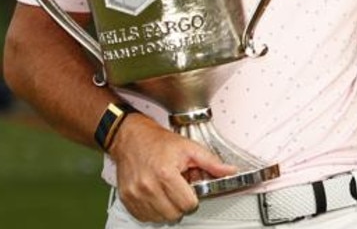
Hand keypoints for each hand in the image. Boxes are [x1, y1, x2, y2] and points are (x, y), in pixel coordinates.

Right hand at [109, 114, 236, 221]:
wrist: (131, 137)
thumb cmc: (158, 142)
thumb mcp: (189, 148)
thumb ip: (211, 162)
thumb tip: (230, 171)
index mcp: (165, 173)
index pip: (187, 204)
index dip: (193, 199)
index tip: (190, 191)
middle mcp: (148, 186)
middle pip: (173, 214)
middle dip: (180, 205)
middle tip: (178, 191)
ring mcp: (135, 194)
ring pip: (159, 218)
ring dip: (166, 209)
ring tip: (166, 191)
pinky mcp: (126, 198)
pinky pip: (144, 217)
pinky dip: (152, 210)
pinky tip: (155, 196)